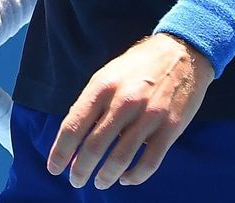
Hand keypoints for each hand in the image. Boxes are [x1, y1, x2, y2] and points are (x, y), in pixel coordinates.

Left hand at [47, 33, 211, 189]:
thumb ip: (91, 104)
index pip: (73, 126)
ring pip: (120, 159)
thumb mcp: (107, 75)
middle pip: (93, 147)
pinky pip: (149, 163)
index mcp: (102, 87)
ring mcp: (148, 116)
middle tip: (76, 180)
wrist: (181, 52)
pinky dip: (134, 177)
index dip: (60, 152)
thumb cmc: (138, 66)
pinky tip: (126, 179)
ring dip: (105, 177)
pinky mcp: (170, 128)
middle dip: (80, 170)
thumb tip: (74, 137)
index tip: (54, 168)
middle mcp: (123, 102)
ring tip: (99, 182)